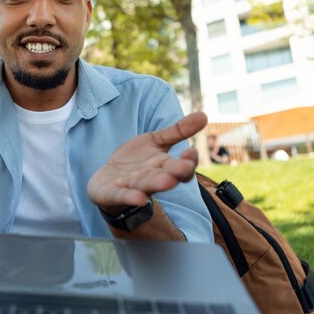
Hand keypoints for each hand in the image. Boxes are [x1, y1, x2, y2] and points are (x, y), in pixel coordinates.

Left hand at [88, 112, 206, 211]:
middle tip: (184, 168)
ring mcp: (134, 188)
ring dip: (157, 184)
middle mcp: (152, 179)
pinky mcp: (115, 194)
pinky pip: (124, 196)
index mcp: (165, 166)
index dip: (188, 162)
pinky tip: (138, 198)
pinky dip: (131, 197)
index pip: (182, 167)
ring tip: (167, 181)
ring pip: (147, 186)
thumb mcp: (155, 141)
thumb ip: (177, 131)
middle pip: (167, 177)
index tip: (191, 153)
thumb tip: (204, 115)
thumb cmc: (137, 160)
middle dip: (175, 173)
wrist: (109, 179)